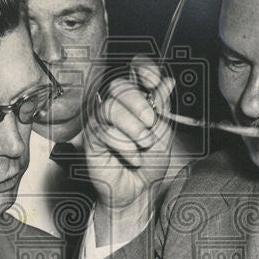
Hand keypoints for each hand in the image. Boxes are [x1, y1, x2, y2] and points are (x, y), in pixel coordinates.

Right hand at [83, 54, 174, 211]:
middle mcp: (117, 105)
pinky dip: (125, 147)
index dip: (144, 70)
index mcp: (137, 98)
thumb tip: (167, 82)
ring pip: (111, 108)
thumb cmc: (149, 162)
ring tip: (143, 145)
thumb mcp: (163, 133)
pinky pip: (105, 132)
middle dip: (139, 104)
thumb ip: (162, 107)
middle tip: (150, 124)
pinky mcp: (91, 137)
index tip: (155, 82)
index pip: (135, 69)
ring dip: (133, 129)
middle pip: (119, 86)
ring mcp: (102, 120)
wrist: (139, 190)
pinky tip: (132, 158)